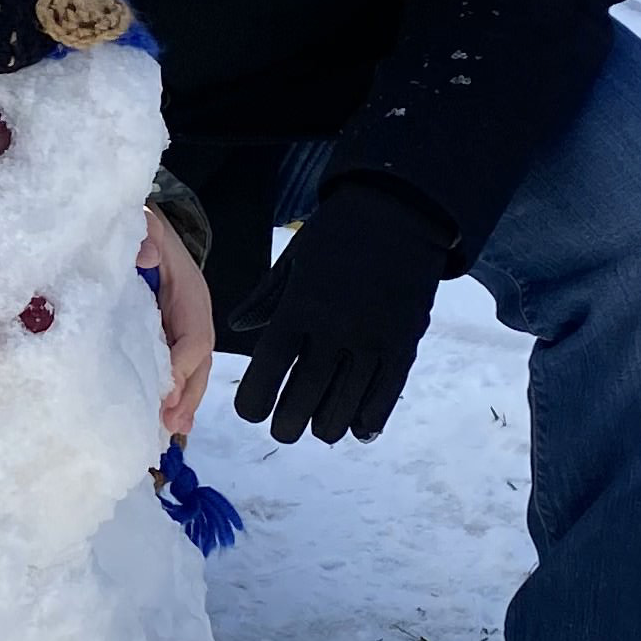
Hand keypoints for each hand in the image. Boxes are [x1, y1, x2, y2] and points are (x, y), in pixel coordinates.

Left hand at [137, 206, 214, 437]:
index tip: (166, 393)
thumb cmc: (145, 230)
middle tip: (171, 426)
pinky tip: (167, 425)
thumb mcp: (147, 225)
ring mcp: (186, 329)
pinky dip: (178, 398)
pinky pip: (181, 371)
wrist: (150, 228)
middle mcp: (194, 316)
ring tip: (171, 433)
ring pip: (193, 373)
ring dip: (184, 405)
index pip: (194, 338)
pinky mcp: (172, 338)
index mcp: (191, 294)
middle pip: (200, 364)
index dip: (182, 366)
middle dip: (188, 396)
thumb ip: (146, 235)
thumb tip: (145, 256)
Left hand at [229, 177, 449, 444]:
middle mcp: (334, 329)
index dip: (254, 402)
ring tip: (315, 423)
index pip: (268, 369)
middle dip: (286, 426)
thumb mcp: (293, 259)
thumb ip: (265, 298)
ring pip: (342, 411)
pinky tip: (354, 424)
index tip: (250, 412)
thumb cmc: (338, 235)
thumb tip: (236, 328)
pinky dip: (365, 421)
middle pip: (303, 401)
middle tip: (282, 428)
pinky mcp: (403, 348)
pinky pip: (383, 401)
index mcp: (300, 305)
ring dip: (323, 427)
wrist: (400, 213)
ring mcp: (373, 342)